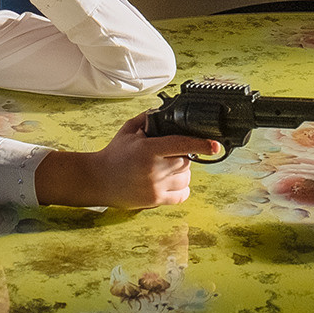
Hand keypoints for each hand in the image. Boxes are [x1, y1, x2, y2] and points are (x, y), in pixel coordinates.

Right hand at [35, 112, 221, 207]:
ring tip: (166, 168)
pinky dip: (182, 188)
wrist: (98, 180)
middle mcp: (154, 170)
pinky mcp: (156, 200)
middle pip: (186, 162)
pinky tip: (172, 181)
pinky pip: (182, 195)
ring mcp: (156, 187)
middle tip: (167, 155)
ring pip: (186, 178)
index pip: (181, 145)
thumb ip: (148, 119)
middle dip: (182, 156)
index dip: (201, 144)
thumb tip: (166, 112)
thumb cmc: (114, 155)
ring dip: (182, 172)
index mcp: (148, 150)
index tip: (215, 145)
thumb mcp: (128, 130)